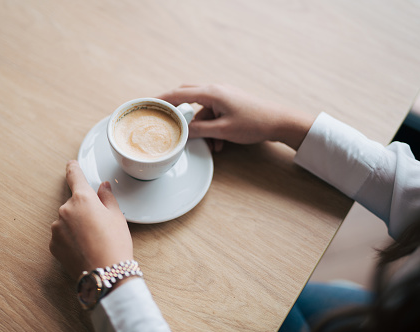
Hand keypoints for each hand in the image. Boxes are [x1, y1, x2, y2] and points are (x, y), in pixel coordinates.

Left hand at [50, 160, 132, 279]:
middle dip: (85, 210)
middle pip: (74, 204)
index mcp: (82, 198)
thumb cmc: (114, 243)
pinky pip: (62, 236)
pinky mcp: (53, 245)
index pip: (75, 177)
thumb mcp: (116, 216)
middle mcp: (65, 210)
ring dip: (77, 226)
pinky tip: (85, 248)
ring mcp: (57, 228)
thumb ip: (107, 197)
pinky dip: (71, 239)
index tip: (71, 164)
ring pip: (67, 221)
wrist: (105, 274)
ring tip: (94, 240)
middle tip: (101, 226)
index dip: (73, 169)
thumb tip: (103, 187)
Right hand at [159, 84, 314, 150]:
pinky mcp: (229, 103)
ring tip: (210, 146)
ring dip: (201, 128)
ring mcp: (223, 96)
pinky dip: (211, 129)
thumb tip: (181, 132)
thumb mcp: (223, 130)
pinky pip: (212, 115)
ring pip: (201, 110)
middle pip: (187, 96)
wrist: (279, 122)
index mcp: (212, 92)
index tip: (147, 104)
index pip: (179, 94)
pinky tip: (219, 144)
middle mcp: (215, 90)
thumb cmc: (254, 123)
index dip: (161, 100)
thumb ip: (199, 130)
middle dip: (177, 111)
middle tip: (165, 120)